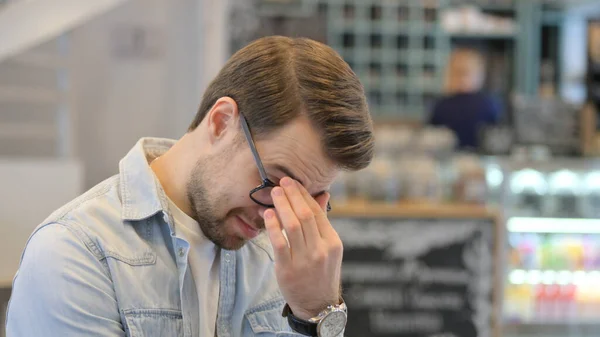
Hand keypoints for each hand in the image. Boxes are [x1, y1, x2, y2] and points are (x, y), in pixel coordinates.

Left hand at [264, 177, 342, 319]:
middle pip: (305, 215)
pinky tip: (268, 214)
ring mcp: (305, 260)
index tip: (293, 183)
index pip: (317, 212)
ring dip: (282, 206)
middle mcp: (321, 250)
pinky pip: (280, 243)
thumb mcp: (328, 248)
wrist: (318, 305)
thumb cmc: (321, 273)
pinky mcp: (288, 269)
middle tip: (282, 182)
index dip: (303, 195)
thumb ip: (322, 221)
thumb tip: (322, 194)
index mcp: (332, 242)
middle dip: (292, 195)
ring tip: (274, 193)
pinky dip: (273, 226)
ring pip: (292, 226)